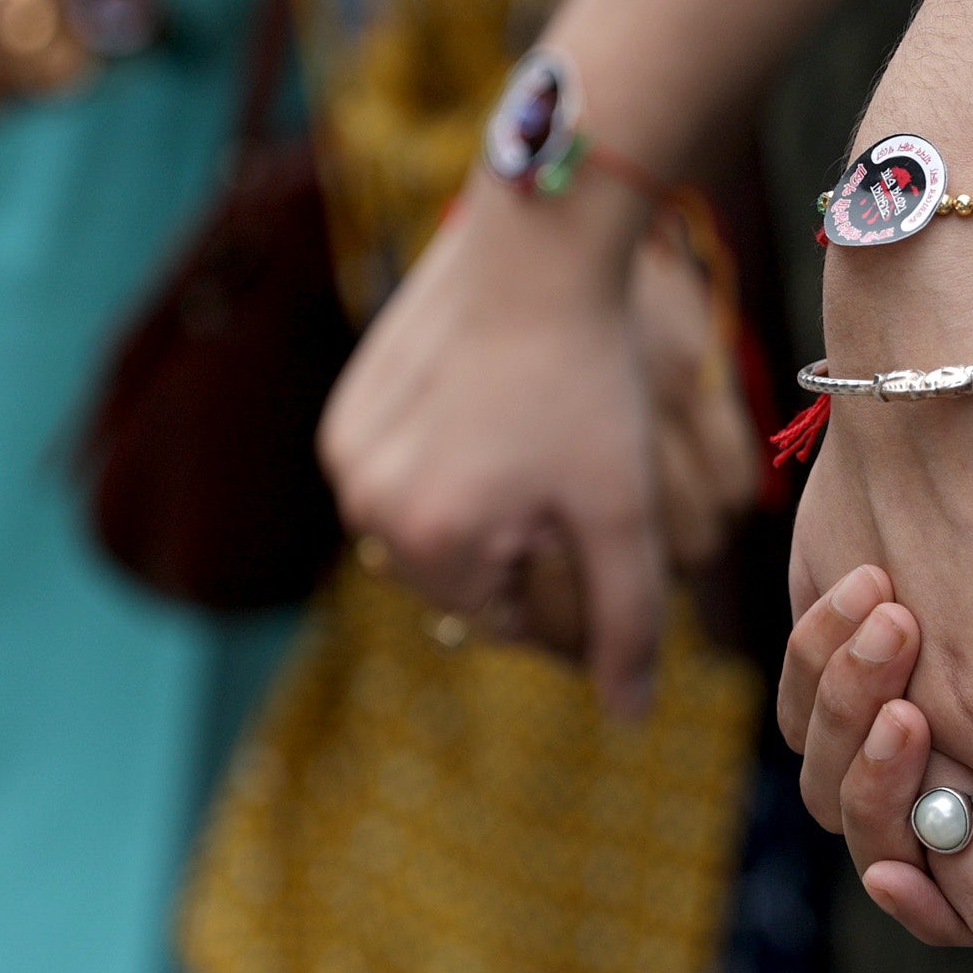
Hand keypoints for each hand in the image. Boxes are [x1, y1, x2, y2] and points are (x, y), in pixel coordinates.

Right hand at [325, 168, 757, 709]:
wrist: (536, 252)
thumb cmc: (588, 382)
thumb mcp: (621, 512)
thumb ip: (628, 622)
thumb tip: (627, 720)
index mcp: (430, 544)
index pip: (510, 625)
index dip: (572, 601)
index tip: (613, 552)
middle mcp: (366, 508)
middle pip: (464, 581)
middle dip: (526, 559)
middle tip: (583, 500)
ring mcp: (345, 456)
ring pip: (431, 531)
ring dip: (486, 517)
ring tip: (542, 458)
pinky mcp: (343, 411)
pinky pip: (401, 476)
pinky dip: (450, 470)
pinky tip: (500, 424)